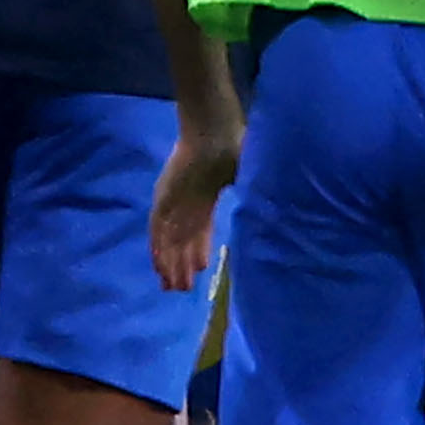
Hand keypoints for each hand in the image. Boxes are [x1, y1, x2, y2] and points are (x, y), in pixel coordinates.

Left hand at [150, 122, 241, 294]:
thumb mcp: (246, 177)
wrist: (213, 135)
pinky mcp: (162, 201)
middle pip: (183, 242)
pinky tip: (159, 266)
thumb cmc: (234, 150)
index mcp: (205, 199)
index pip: (200, 232)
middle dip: (182, 265)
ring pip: (168, 241)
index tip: (202, 270)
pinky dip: (158, 248)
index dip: (199, 252)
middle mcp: (187, 206)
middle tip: (181, 289)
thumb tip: (267, 212)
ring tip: (172, 287)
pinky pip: (157, 230)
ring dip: (170, 264)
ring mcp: (173, 204)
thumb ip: (251, 196)